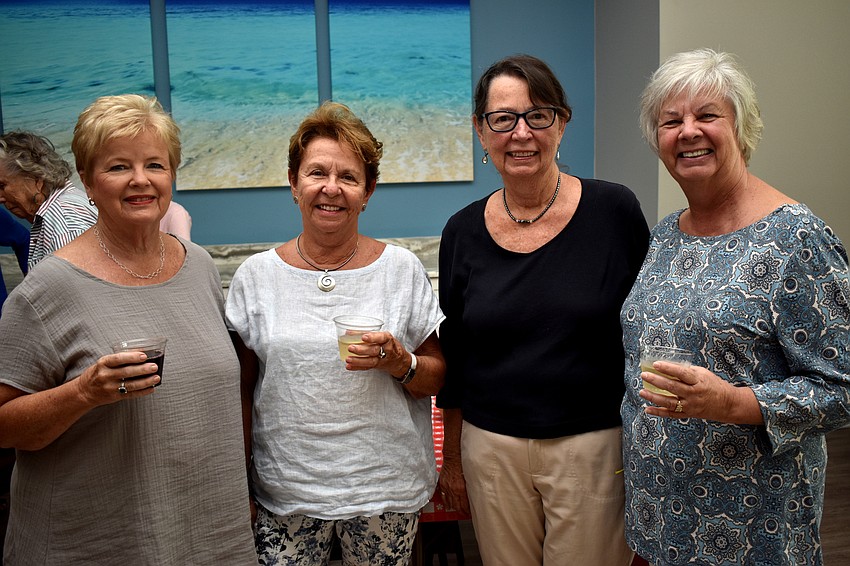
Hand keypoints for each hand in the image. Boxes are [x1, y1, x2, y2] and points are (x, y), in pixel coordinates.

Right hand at [76, 351, 159, 404]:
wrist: (84, 391)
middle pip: (126, 372)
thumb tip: (142, 351)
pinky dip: (143, 392)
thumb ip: (120, 358)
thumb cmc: (98, 372)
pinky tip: (151, 388)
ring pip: (131, 385)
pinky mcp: (115, 397)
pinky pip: (131, 395)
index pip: (118, 359)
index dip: (132, 357)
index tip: (144, 356)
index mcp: (103, 363)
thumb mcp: (104, 362)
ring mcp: (110, 387)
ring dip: (146, 381)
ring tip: (156, 378)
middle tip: (154, 367)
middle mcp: (105, 375)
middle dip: (142, 369)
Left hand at [345, 331, 410, 376]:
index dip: (372, 337)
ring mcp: (382, 360)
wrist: (400, 361)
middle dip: (361, 350)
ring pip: (370, 361)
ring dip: (358, 361)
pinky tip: (349, 366)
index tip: (363, 337)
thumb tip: (349, 332)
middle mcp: (386, 350)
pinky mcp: (377, 366)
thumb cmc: (389, 344)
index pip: (382, 338)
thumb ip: (370, 334)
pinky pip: (367, 368)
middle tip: (351, 347)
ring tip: (348, 359)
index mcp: (388, 340)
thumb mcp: (384, 336)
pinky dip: (357, 367)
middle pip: (374, 350)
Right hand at [438, 453, 469, 514]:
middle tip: (465, 514)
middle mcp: (453, 489)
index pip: (464, 505)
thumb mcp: (470, 477)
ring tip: (458, 511)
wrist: (453, 457)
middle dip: (461, 511)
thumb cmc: (463, 464)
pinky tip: (449, 505)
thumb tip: (474, 496)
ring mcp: (446, 487)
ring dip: (454, 508)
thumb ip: (470, 487)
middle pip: (457, 506)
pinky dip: (446, 502)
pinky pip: (443, 496)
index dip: (467, 511)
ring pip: (449, 502)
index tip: (470, 513)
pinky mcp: (442, 484)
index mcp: (461, 488)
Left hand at [640, 360, 761, 424]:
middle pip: (672, 387)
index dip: (668, 368)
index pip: (681, 373)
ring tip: (642, 392)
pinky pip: (671, 414)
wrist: (727, 404)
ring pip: (669, 402)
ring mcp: (690, 406)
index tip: (656, 364)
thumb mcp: (703, 373)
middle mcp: (693, 394)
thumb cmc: (713, 385)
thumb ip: (687, 370)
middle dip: (656, 381)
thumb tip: (668, 365)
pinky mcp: (688, 414)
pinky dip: (658, 413)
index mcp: (698, 381)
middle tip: (644, 375)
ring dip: (654, 398)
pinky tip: (647, 409)